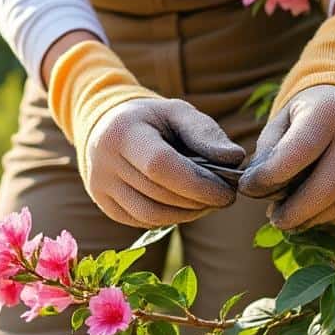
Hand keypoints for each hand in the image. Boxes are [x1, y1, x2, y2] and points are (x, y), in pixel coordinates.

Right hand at [84, 97, 242, 227]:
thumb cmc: (153, 120)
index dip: (197, 184)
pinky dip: (171, 218)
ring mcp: (100, 186)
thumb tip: (234, 159)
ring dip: (188, 214)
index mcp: (123, 132)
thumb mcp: (178, 113)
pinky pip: (143, 221)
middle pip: (158, 195)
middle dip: (199, 200)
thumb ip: (206, 133)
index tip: (228, 191)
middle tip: (225, 197)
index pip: (159, 166)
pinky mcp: (104, 205)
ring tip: (208, 202)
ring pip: (151, 215)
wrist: (109, 128)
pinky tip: (186, 206)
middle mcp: (104, 162)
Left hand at [238, 85, 334, 230]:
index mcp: (329, 111)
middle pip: (328, 187)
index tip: (247, 189)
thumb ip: (268, 154)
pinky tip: (311, 212)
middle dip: (295, 211)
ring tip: (288, 218)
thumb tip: (256, 191)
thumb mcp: (281, 122)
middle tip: (273, 219)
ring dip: (310, 218)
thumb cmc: (305, 113)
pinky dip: (328, 216)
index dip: (269, 178)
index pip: (297, 154)